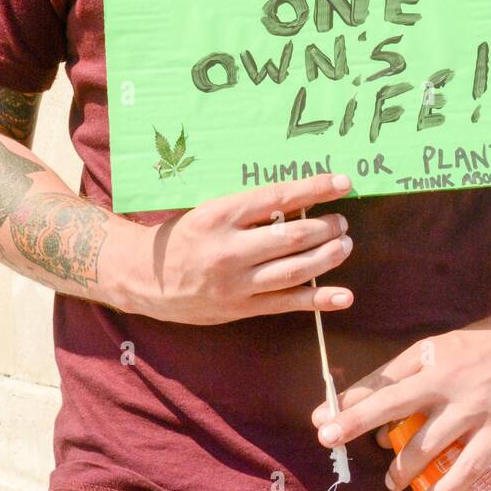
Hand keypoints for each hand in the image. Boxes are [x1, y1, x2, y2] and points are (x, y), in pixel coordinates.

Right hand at [125, 172, 354, 324]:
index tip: (342, 183)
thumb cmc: (182, 236)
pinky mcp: (241, 308)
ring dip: (327, 256)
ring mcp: (236, 282)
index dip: (314, 189)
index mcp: (220, 215)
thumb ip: (247, 209)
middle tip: (342, 221)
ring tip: (345, 244)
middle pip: (292, 236)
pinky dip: (318, 299)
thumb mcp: (208, 211)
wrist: (145, 278)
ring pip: (294, 270)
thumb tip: (297, 198)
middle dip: (326, 227)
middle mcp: (229, 249)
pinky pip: (286, 304)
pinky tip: (343, 295)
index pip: (278, 197)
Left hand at [310, 310, 490, 490]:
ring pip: (429, 444)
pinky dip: (449, 487)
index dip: (350, 402)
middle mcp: (446, 382)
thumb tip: (374, 415)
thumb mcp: (438, 349)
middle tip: (331, 441)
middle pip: (394, 405)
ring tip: (393, 482)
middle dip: (358, 423)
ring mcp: (473, 408)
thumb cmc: (481, 347)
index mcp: (429, 359)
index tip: (321, 420)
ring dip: (404, 468)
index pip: (381, 382)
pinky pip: (469, 465)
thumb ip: (405, 377)